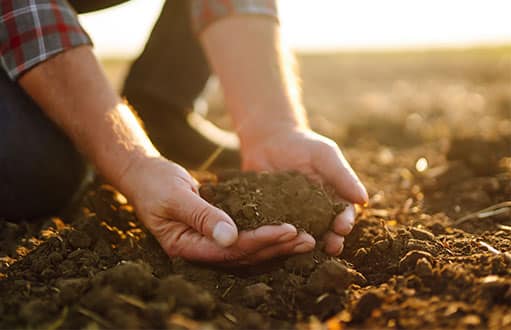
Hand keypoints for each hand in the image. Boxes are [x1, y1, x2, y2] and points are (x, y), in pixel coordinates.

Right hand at [119, 156, 314, 264]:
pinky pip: (245, 238)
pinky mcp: (216, 233)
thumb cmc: (155, 183)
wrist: (145, 175)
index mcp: (185, 247)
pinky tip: (287, 231)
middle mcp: (199, 251)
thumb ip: (202, 217)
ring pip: (248, 250)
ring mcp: (208, 244)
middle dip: (277, 248)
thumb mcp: (176, 196)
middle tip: (308, 240)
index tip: (288, 230)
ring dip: (277, 246)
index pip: (230, 250)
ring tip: (306, 240)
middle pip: (244, 256)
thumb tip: (230, 238)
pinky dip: (266, 235)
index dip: (260, 241)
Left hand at [240, 126, 368, 255]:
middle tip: (331, 247)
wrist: (269, 140)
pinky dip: (281, 235)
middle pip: (326, 231)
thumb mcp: (325, 155)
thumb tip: (364, 199)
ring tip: (309, 247)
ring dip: (308, 243)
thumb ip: (343, 176)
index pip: (343, 215)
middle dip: (331, 240)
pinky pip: (278, 229)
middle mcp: (315, 212)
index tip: (343, 228)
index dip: (345, 222)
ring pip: (303, 234)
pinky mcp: (273, 217)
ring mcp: (294, 216)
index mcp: (333, 198)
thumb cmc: (303, 145)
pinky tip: (280, 240)